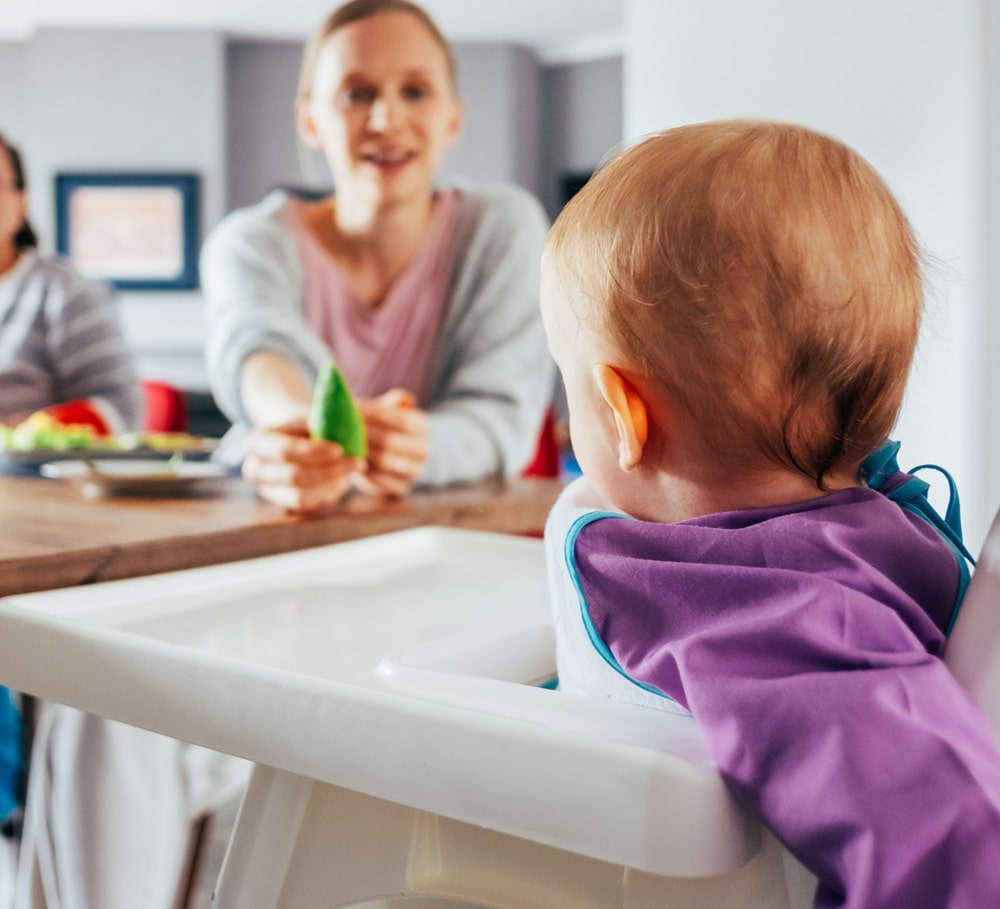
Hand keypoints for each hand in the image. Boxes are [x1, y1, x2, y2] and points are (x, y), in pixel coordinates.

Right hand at [242, 421, 363, 513]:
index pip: (284, 450)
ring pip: (301, 496)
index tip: (339, 449)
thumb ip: (322, 423)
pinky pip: (310, 504)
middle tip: (358, 462)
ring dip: (332, 484)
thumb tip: (342, 427)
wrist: (298, 440)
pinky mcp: (284, 504)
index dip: (312, 452)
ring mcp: (268, 490)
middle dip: (329, 470)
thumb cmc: (306, 426)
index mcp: (258, 442)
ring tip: (355, 468)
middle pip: (293, 476)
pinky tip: (343, 478)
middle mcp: (256, 469)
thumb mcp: (311, 417)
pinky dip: (329, 492)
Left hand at [354, 389, 428, 498]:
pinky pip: (381, 481)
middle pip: (390, 440)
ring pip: (384, 461)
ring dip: (362, 453)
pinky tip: (353, 463)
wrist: (392, 454)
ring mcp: (414, 470)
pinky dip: (365, 473)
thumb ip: (393, 401)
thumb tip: (401, 399)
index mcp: (423, 426)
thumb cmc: (385, 426)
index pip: (402, 419)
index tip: (354, 407)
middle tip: (343, 428)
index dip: (376, 413)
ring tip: (345, 445)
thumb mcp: (391, 409)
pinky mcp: (402, 487)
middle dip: (364, 433)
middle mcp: (423, 449)